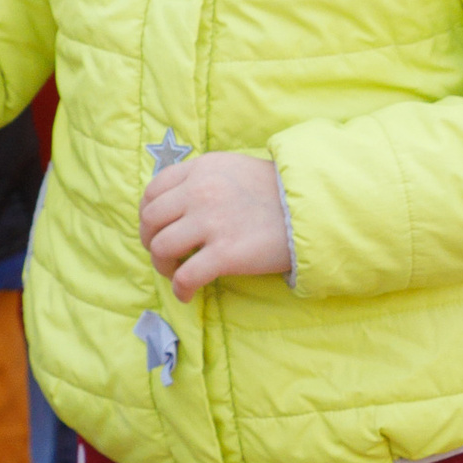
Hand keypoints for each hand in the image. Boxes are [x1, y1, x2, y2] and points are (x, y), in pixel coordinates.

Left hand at [140, 153, 291, 300]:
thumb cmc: (277, 192)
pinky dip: (180, 289)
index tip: (156, 229)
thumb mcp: (234, 169)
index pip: (152, 191)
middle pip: (150, 220)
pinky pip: (185, 276)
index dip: (147, 215)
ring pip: (160, 248)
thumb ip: (203, 180)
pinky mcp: (225, 253)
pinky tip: (188, 294)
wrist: (314, 208)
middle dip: (150, 241)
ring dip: (163, 266)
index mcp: (201, 169)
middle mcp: (200, 191)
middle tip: (165, 255)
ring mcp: (211, 222)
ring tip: (177, 273)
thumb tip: (177, 205)